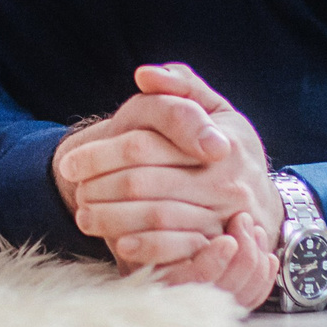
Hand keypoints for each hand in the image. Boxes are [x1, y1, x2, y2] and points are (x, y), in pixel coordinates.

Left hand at [55, 63, 284, 309]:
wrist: (257, 195)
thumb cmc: (224, 144)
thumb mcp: (214, 108)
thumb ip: (182, 86)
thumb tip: (145, 76)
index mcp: (220, 141)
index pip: (142, 146)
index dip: (99, 154)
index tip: (68, 163)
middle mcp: (225, 182)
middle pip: (141, 183)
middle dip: (98, 187)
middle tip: (75, 193)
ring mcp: (224, 219)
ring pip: (153, 217)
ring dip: (111, 219)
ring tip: (85, 218)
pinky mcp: (218, 248)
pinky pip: (175, 250)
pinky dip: (144, 247)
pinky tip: (119, 243)